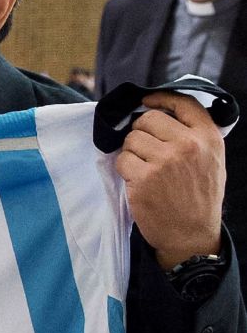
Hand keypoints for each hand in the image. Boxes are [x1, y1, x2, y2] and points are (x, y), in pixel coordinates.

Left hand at [116, 92, 225, 268]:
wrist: (191, 235)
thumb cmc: (199, 196)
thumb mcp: (211, 159)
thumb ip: (192, 134)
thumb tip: (159, 110)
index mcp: (208, 138)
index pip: (182, 103)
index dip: (159, 98)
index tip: (146, 101)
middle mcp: (188, 146)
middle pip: (148, 119)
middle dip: (140, 131)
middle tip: (147, 150)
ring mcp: (165, 162)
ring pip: (131, 139)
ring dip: (132, 152)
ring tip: (146, 169)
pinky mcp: (143, 178)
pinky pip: (121, 160)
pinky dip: (125, 169)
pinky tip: (139, 181)